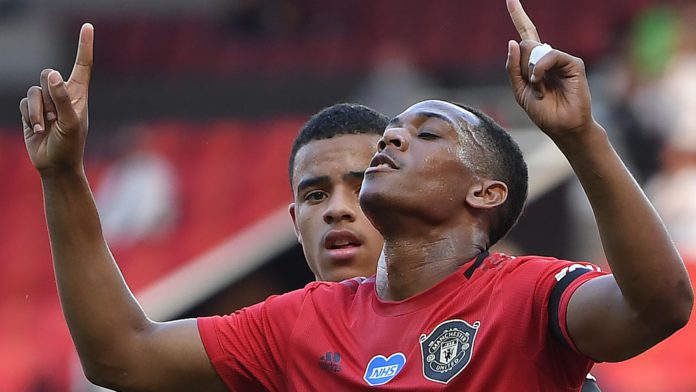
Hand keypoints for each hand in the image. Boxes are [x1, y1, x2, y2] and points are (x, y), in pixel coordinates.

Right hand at [19, 23, 93, 175]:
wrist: (56, 164)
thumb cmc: (71, 145)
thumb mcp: (71, 122)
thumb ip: (61, 98)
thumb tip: (51, 75)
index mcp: (79, 94)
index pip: (82, 65)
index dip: (84, 46)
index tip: (88, 26)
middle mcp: (62, 94)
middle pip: (47, 75)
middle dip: (49, 94)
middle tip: (56, 115)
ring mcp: (46, 102)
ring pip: (34, 90)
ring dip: (39, 110)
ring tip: (47, 126)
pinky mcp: (31, 110)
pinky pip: (25, 102)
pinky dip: (30, 115)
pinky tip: (38, 129)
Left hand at [505, 0, 593, 138]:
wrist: (562, 127)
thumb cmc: (543, 112)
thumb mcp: (520, 91)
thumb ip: (513, 68)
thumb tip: (512, 41)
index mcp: (535, 63)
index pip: (526, 35)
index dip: (518, 16)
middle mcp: (548, 57)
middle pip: (525, 45)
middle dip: (522, 67)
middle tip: (533, 87)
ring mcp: (561, 59)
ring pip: (534, 50)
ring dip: (530, 73)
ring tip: (540, 90)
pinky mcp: (573, 63)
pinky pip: (549, 55)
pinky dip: (540, 71)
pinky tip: (542, 85)